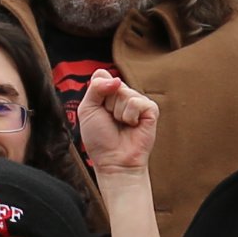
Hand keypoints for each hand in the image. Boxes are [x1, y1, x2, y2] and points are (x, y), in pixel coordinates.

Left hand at [74, 67, 160, 181]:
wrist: (113, 161)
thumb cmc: (100, 139)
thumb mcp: (87, 109)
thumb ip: (96, 88)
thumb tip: (117, 79)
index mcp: (108, 93)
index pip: (101, 75)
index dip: (97, 91)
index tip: (98, 109)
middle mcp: (124, 95)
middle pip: (113, 83)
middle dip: (106, 104)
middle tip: (110, 120)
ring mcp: (138, 102)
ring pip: (124, 93)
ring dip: (117, 113)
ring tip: (121, 125)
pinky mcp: (151, 109)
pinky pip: (136, 102)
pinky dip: (129, 116)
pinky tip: (132, 126)